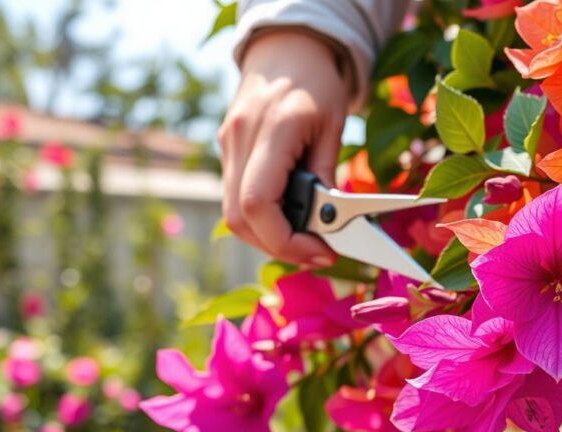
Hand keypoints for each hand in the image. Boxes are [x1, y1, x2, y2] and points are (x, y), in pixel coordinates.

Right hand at [219, 30, 350, 267]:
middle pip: (239, 218)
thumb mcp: (334, 125)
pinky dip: (261, 218)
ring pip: (233, 215)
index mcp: (271, 129)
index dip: (285, 240)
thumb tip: (327, 224)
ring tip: (306, 237)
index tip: (319, 251)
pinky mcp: (227, 150)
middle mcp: (239, 138)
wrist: (285, 49)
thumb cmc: (316, 82)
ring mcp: (227, 145)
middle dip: (278, 245)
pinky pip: (236, 198)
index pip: (258, 204)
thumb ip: (326, 174)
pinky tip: (289, 217)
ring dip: (268, 236)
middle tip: (316, 252)